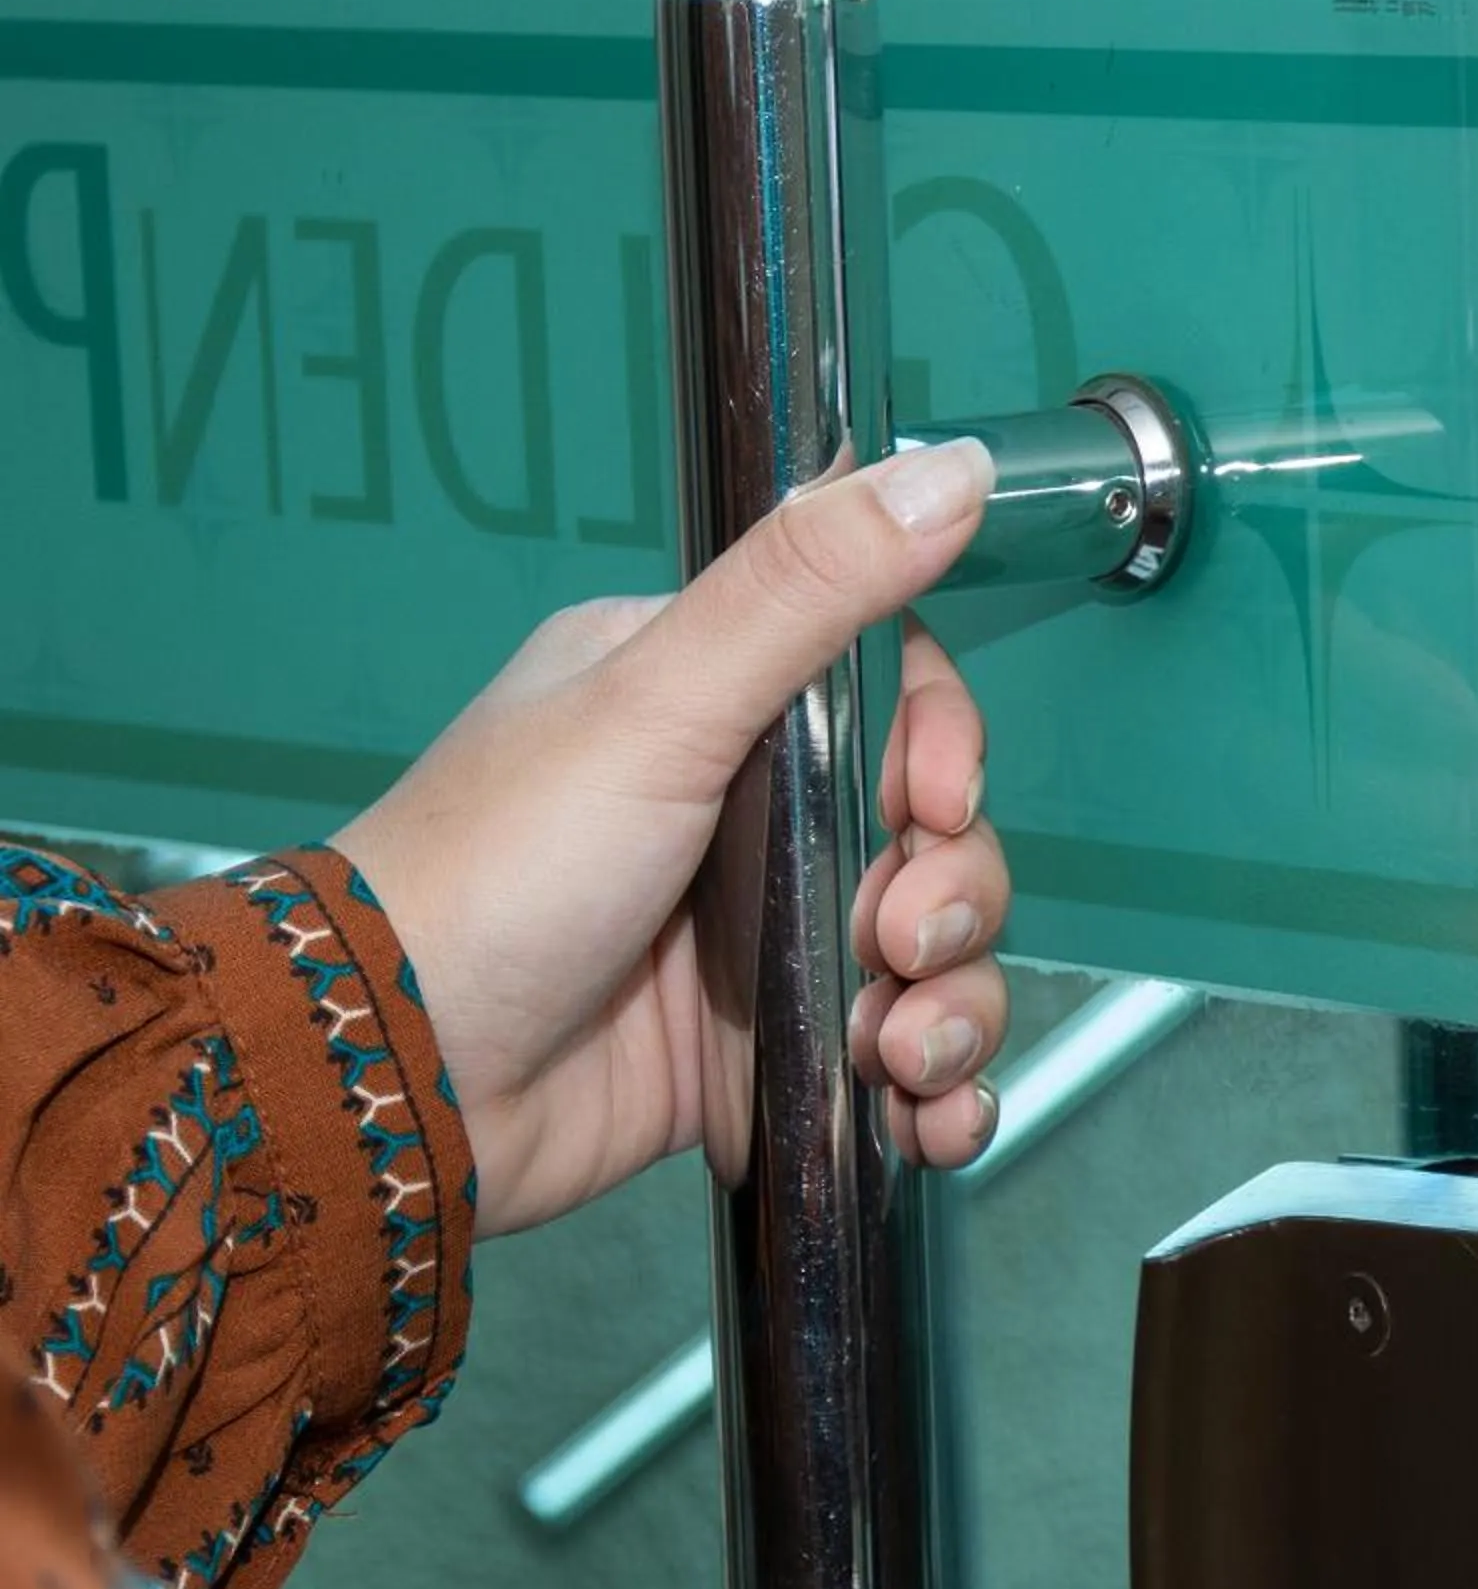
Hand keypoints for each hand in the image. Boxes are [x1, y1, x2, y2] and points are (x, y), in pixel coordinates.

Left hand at [333, 437, 1008, 1237]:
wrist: (412, 1076)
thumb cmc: (500, 875)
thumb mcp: (659, 702)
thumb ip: (808, 586)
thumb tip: (950, 468)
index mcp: (710, 702)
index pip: (895, 699)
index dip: (943, 754)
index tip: (932, 805)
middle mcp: (745, 817)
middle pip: (939, 838)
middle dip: (954, 902)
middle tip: (896, 944)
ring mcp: (763, 941)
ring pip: (939, 960)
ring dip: (954, 1012)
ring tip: (899, 1056)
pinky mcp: (772, 1052)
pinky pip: (906, 1071)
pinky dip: (939, 1100)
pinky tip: (922, 1120)